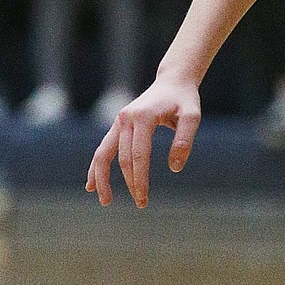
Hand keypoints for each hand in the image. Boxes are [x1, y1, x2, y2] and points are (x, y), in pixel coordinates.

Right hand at [86, 77, 201, 207]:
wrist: (172, 81)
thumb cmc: (184, 100)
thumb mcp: (193, 116)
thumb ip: (185, 140)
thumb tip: (174, 168)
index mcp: (143, 117)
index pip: (138, 155)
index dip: (140, 178)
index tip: (144, 197)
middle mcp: (126, 118)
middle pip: (123, 158)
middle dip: (130, 183)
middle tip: (141, 204)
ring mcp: (119, 121)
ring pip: (104, 153)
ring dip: (102, 178)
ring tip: (104, 201)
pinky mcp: (118, 125)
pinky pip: (104, 148)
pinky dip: (97, 166)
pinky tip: (92, 184)